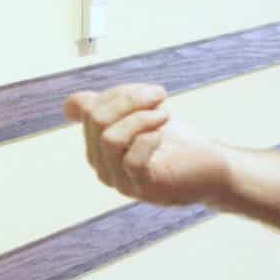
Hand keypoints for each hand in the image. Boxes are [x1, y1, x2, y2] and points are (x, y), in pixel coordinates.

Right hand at [64, 84, 231, 208]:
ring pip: (110, 138)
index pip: (84, 108)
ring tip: (165, 114)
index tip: (146, 93)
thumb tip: (70, 106)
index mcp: (96, 143)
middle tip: (160, 96)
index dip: (114, 91)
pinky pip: (131, 160)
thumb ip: (110, 108)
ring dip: (140, 118)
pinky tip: (163, 133)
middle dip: (129, 98)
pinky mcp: (143, 188)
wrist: (210, 170)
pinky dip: (148, 139)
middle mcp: (101, 164)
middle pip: (96, 119)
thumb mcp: (139, 118)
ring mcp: (120, 180)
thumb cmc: (176, 143)